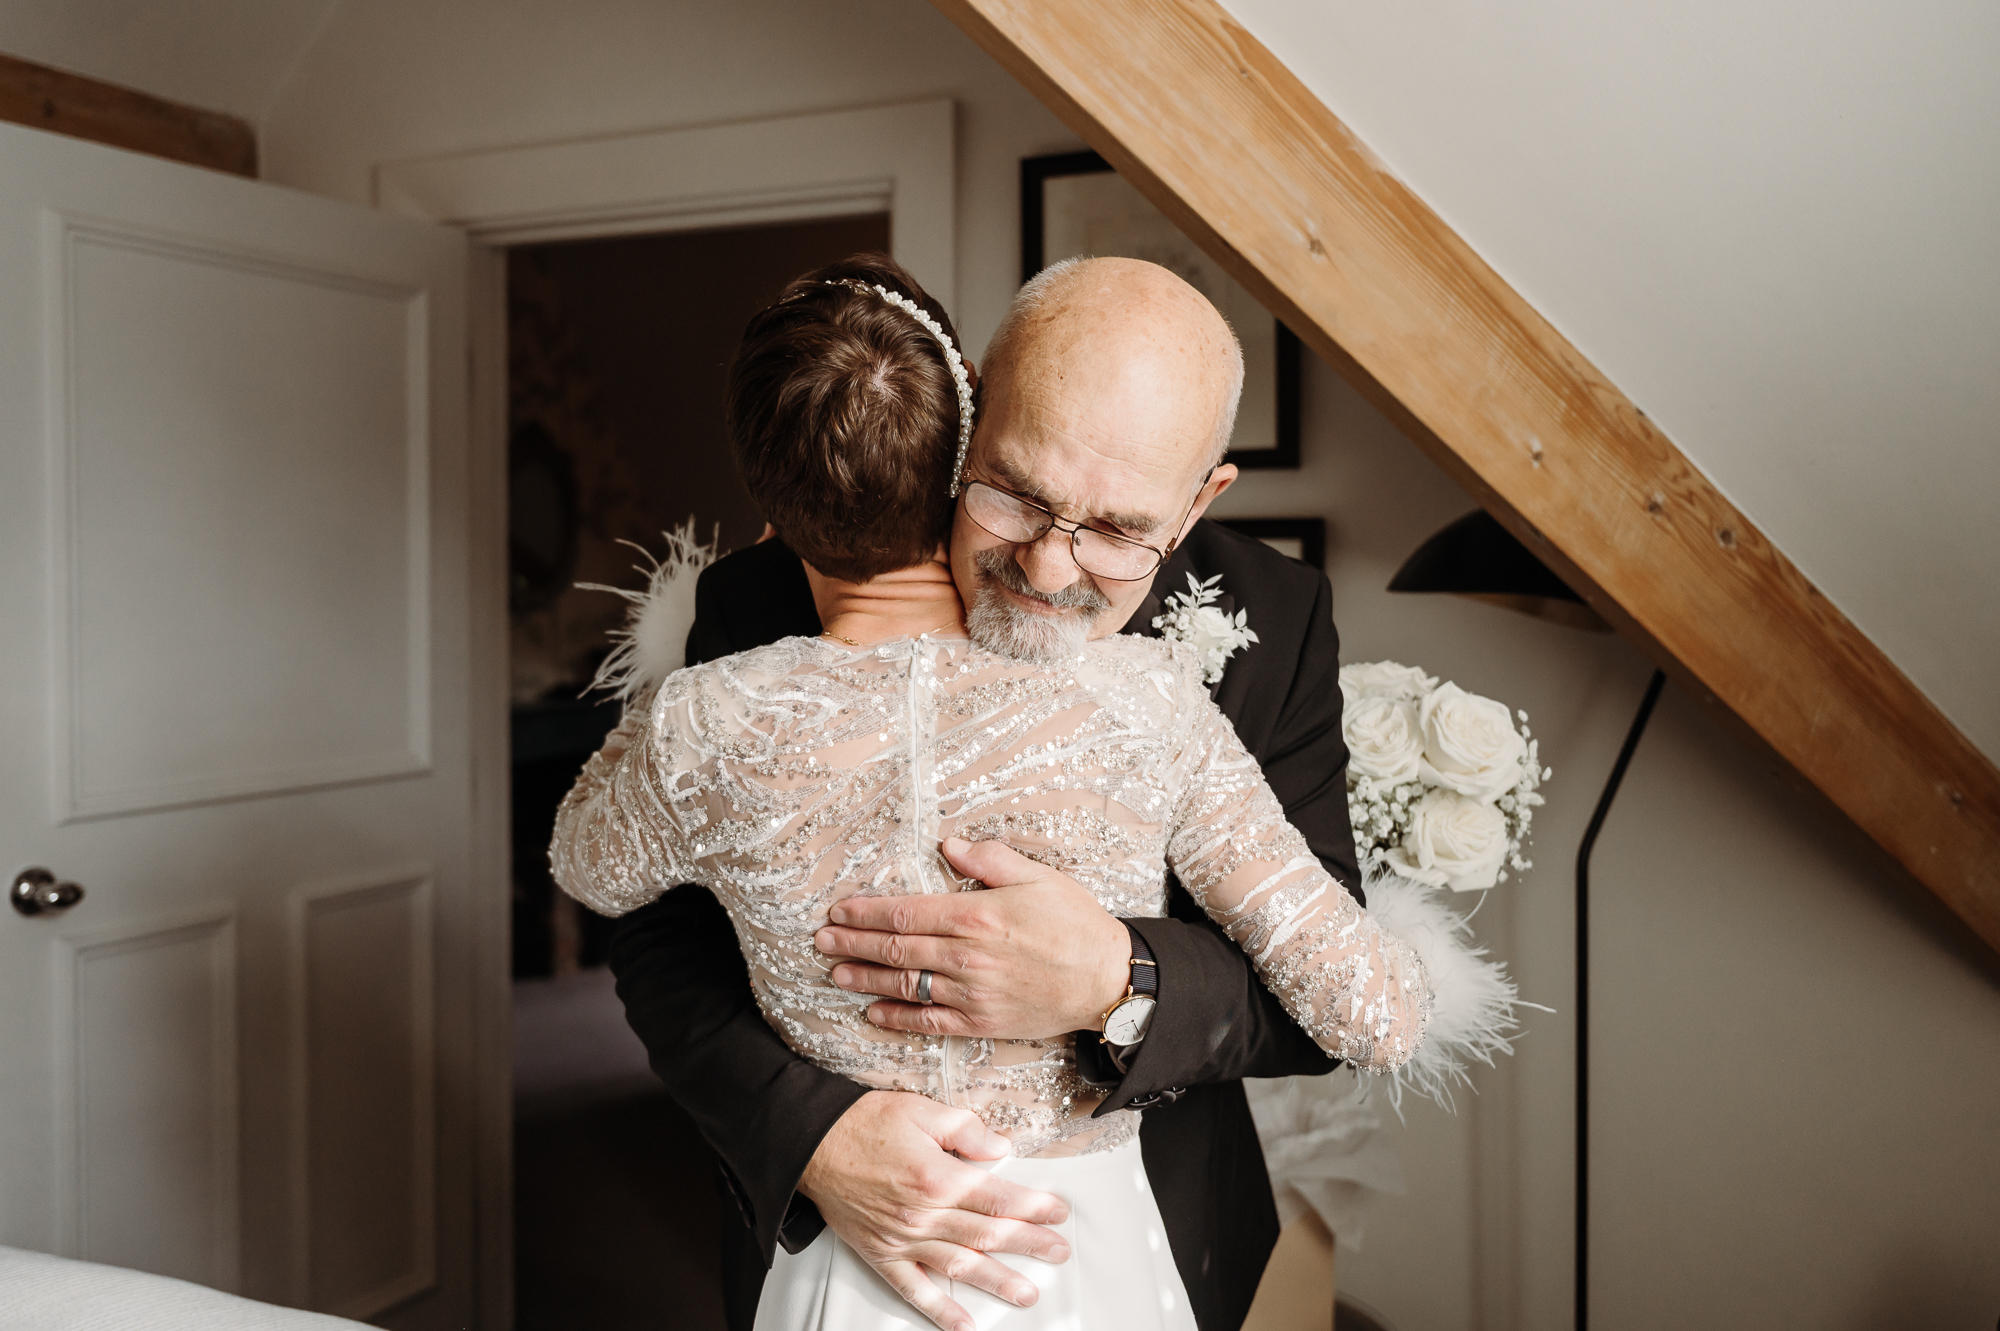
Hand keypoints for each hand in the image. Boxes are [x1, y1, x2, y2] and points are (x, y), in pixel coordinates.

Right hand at [799, 1090, 1071, 1330]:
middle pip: (988, 1234)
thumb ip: (966, 1129)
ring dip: (997, 1281)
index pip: (998, 1197)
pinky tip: (964, 1324)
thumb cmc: (865, 1124)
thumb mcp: (921, 1109)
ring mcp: (902, 1239)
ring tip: (1027, 1293)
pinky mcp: (882, 1255)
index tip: (1058, 1213)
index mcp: (938, 1176)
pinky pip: (914, 1290)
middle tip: (1058, 1252)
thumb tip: (1001, 1147)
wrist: (812, 1144)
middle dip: (1029, 1244)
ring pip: (960, 1266)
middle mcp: (923, 1214)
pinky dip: (940, 1310)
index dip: (1033, 1207)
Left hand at [814, 837, 1131, 1039]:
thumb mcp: (1038, 877)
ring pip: (905, 985)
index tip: (839, 910)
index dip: (867, 912)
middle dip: (853, 943)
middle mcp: (967, 957)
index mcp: (977, 915)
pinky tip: (872, 1012)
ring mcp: (972, 994)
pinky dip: (897, 1018)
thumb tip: (948, 843)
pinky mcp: (982, 1023)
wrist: (1109, 980)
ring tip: (835, 972)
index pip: (906, 913)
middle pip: (896, 949)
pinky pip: (929, 1023)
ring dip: (865, 978)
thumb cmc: (1076, 923)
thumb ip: (989, 860)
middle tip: (821, 939)